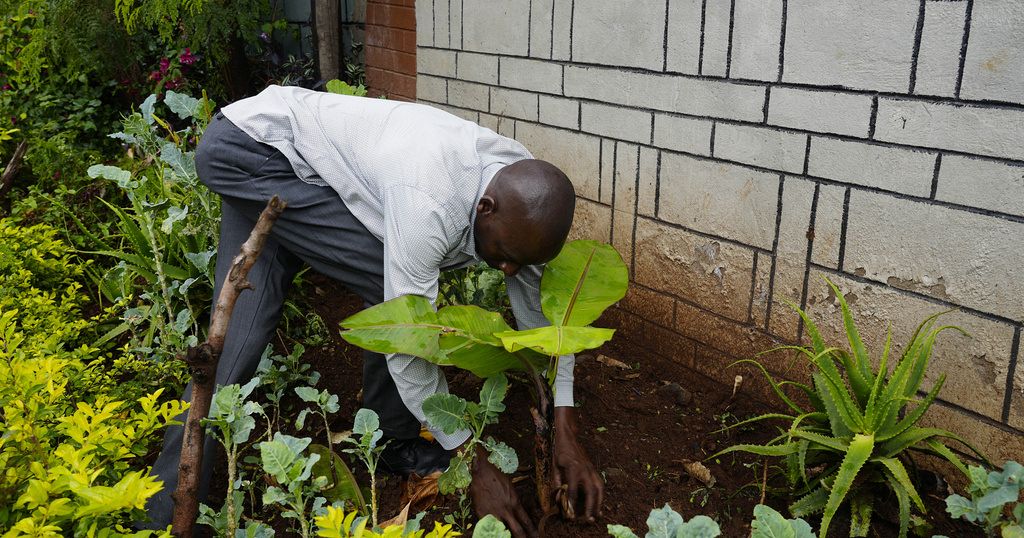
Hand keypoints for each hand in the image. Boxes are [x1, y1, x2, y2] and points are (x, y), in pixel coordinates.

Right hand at [467, 445, 536, 537]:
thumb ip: (514, 500)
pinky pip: (488, 528)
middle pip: (517, 530)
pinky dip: (492, 532)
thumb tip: (517, 510)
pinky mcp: (482, 514)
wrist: (482, 473)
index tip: (536, 536)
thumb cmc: (496, 477)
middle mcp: (506, 510)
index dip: (532, 531)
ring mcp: (494, 513)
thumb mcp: (510, 488)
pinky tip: (493, 535)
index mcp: (515, 503)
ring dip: (507, 537)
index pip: (526, 521)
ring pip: (504, 532)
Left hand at [552, 407, 603, 522]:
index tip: (571, 514)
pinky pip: (600, 484)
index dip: (572, 503)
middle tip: (589, 519)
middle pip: (591, 491)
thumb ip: (557, 481)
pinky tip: (599, 503)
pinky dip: (601, 495)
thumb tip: (558, 496)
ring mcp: (591, 469)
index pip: (574, 490)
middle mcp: (585, 470)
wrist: (568, 436)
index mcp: (573, 469)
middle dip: (591, 506)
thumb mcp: (554, 465)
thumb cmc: (560, 450)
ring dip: (599, 503)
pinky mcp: (594, 469)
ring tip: (597, 515)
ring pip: (599, 488)